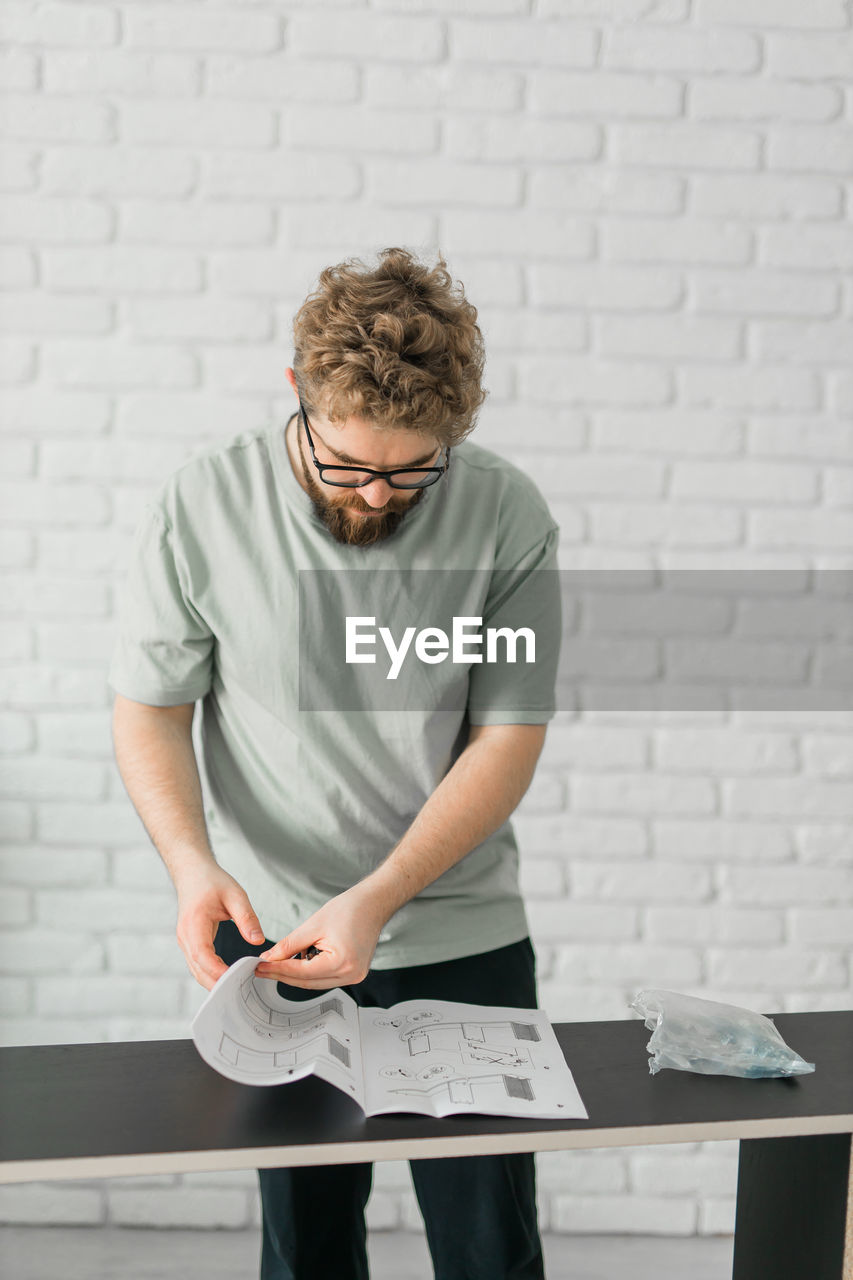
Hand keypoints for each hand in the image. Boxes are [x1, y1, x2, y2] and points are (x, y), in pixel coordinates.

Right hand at [175, 862, 264, 989]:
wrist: (193, 873)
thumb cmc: (212, 881)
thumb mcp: (235, 895)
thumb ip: (247, 918)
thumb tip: (258, 941)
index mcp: (194, 923)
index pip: (202, 954)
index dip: (217, 970)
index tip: (236, 979)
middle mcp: (185, 936)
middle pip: (198, 969)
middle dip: (217, 983)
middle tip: (241, 993)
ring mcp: (185, 942)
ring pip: (197, 970)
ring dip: (214, 981)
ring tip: (238, 990)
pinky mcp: (190, 943)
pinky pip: (198, 964)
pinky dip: (211, 974)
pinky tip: (228, 978)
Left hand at [254, 885, 386, 989]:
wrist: (373, 903)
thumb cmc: (350, 908)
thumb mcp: (313, 925)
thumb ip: (290, 944)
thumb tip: (270, 958)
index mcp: (342, 962)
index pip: (301, 972)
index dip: (278, 969)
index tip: (259, 966)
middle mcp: (351, 974)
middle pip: (307, 982)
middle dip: (283, 975)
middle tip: (263, 968)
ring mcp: (354, 976)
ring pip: (315, 982)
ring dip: (295, 974)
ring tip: (277, 962)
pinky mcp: (354, 972)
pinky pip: (325, 977)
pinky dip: (309, 971)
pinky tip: (297, 961)